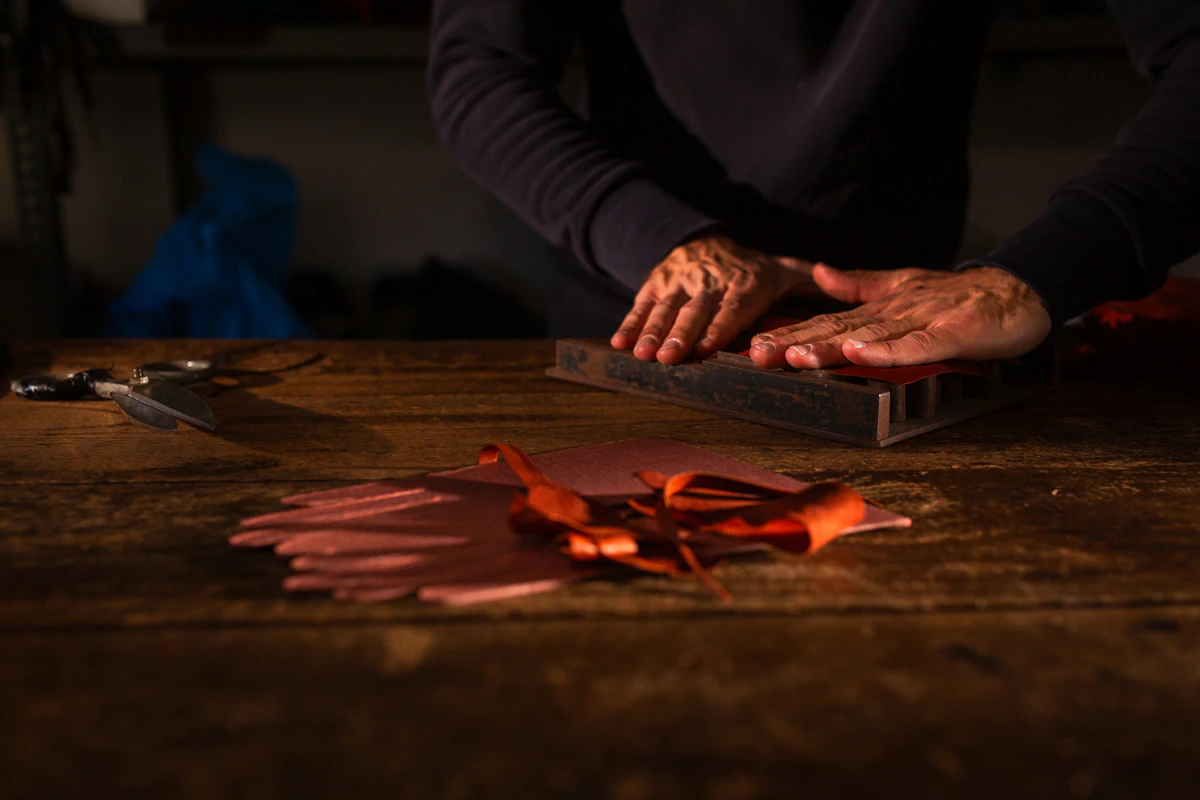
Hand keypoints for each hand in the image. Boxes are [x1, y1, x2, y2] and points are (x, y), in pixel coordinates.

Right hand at [610, 234, 817, 363]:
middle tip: (670, 358)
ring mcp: (680, 281)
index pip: (732, 306)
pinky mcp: (656, 282)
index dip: (719, 326)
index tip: (708, 346)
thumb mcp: (784, 270)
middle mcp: (711, 281)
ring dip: (653, 333)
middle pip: (695, 311)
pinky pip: (642, 304)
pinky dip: (630, 323)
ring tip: (644, 355)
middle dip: (680, 334)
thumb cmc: (750, 268)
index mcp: (744, 282)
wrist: (703, 238)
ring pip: (666, 309)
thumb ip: (811, 285)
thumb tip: (847, 291)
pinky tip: (621, 343)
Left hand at [748, 264, 1051, 369]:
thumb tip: (818, 273)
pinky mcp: (951, 332)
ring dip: (831, 346)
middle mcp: (894, 312)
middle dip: (796, 342)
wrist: (1017, 291)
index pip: (827, 323)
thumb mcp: (903, 288)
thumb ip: (860, 284)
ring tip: (795, 356)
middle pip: (838, 329)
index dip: (791, 335)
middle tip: (758, 355)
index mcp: (880, 308)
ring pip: (869, 335)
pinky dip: (887, 349)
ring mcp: (922, 321)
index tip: (755, 349)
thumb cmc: (959, 299)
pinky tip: (858, 353)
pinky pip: (915, 345)